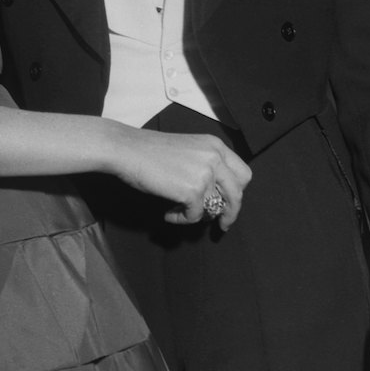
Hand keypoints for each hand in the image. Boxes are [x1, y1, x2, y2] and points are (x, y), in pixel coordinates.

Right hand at [114, 129, 251, 229]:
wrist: (127, 149)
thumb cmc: (150, 151)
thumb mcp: (188, 151)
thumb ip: (206, 166)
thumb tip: (216, 197)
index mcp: (215, 145)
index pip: (243, 173)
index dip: (237, 191)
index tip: (228, 204)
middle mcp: (214, 157)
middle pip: (237, 194)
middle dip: (231, 212)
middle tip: (221, 225)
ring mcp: (205, 173)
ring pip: (214, 207)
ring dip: (196, 214)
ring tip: (177, 211)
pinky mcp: (192, 190)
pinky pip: (195, 216)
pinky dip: (182, 219)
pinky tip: (169, 213)